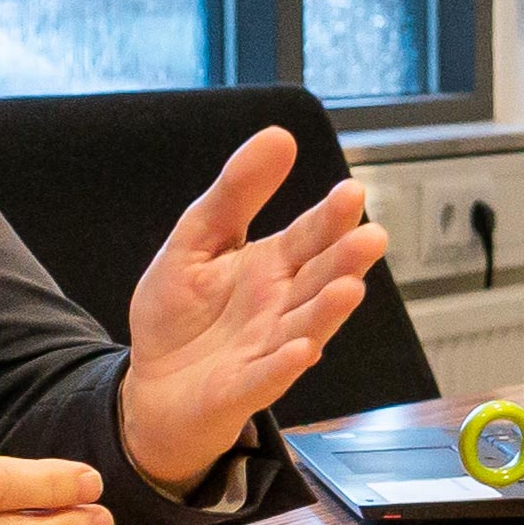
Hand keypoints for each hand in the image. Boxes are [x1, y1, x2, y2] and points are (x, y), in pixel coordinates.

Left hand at [119, 126, 391, 492]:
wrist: (152, 386)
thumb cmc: (181, 315)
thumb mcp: (196, 241)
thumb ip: (235, 194)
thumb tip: (279, 136)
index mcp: (273, 267)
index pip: (309, 237)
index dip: (330, 217)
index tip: (351, 192)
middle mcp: (281, 307)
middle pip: (319, 279)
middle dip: (344, 260)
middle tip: (370, 237)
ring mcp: (268, 349)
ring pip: (305, 327)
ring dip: (328, 311)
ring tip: (349, 288)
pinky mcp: (243, 388)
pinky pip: (268, 376)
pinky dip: (284, 365)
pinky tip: (301, 350)